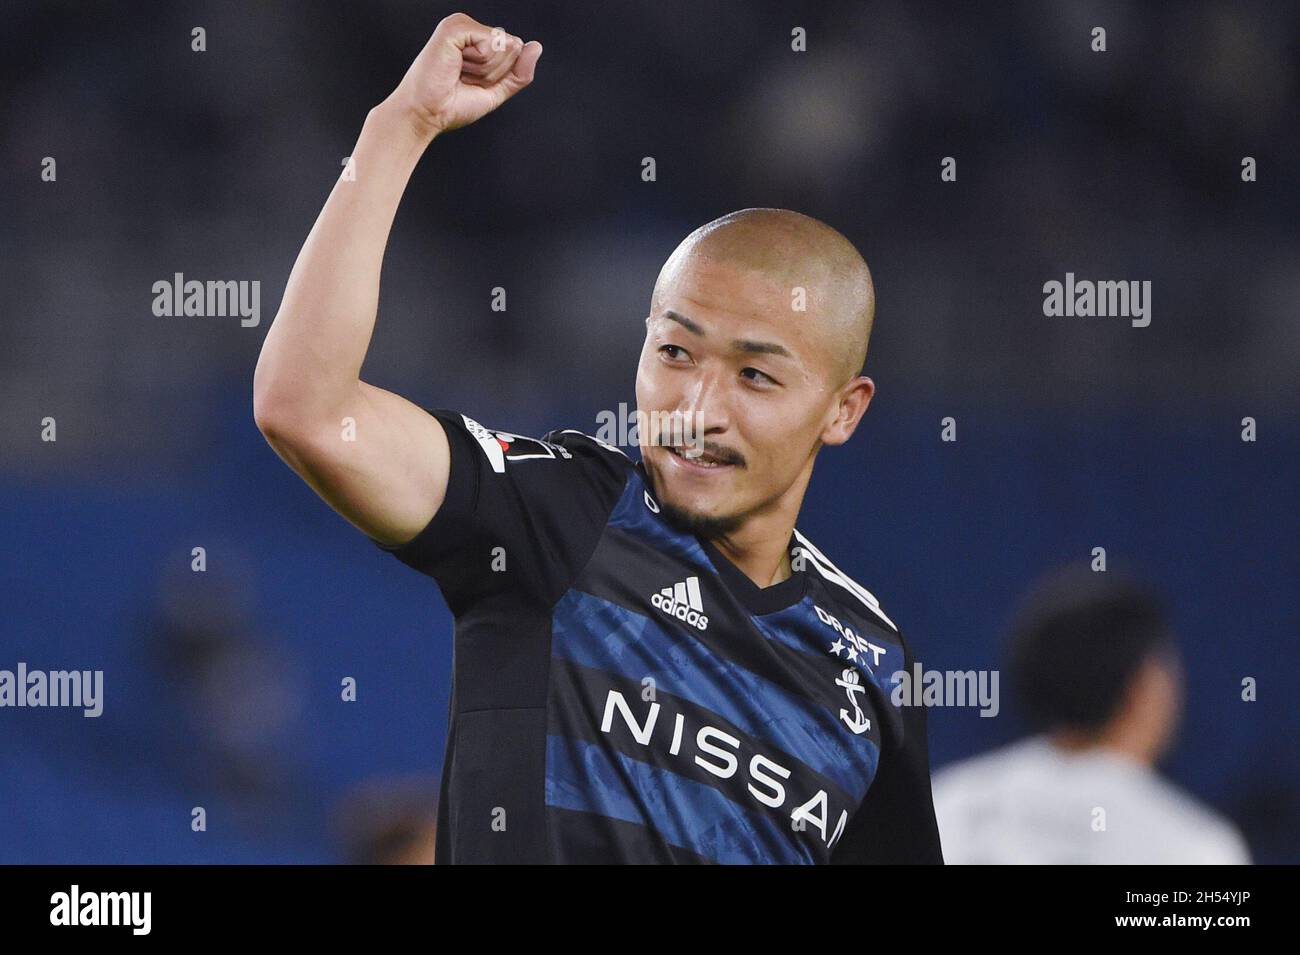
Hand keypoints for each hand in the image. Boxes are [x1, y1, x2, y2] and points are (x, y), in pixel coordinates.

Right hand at [388, 12, 541, 138]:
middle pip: (513, 46)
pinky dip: (479, 61)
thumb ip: (519, 73)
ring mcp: (461, 25)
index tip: (473, 84)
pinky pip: (491, 42)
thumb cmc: (452, 105)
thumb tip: (536, 47)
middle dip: (495, 72)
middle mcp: (470, 30)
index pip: (517, 50)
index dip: (502, 75)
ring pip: (503, 44)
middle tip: (465, 80)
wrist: (426, 115)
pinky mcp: (454, 27)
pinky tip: (456, 65)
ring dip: (486, 70)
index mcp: (478, 41)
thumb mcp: (496, 91)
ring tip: (458, 74)